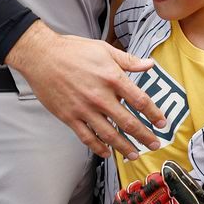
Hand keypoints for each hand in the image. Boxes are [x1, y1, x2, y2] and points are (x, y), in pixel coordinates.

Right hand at [4, 23, 167, 158]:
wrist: (41, 56)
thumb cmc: (72, 50)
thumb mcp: (104, 49)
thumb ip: (128, 60)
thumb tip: (150, 64)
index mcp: (112, 77)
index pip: (140, 100)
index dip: (154, 113)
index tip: (162, 122)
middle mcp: (100, 96)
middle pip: (128, 122)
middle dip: (144, 136)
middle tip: (155, 144)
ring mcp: (84, 109)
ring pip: (109, 134)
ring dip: (124, 147)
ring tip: (134, 154)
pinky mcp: (69, 117)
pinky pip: (87, 137)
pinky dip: (98, 147)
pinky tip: (106, 152)